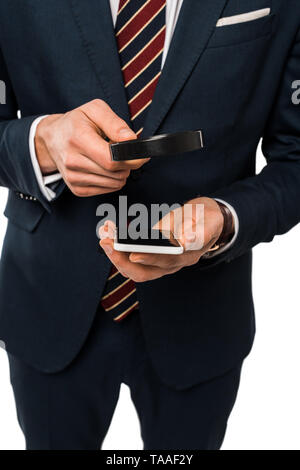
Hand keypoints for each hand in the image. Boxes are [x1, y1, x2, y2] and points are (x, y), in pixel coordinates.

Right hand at [34, 99, 148, 196]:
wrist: (52, 139)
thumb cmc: (76, 122)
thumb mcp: (95, 110)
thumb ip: (115, 123)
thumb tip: (131, 140)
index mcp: (78, 139)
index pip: (112, 159)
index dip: (132, 159)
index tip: (141, 154)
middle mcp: (72, 161)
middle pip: (115, 173)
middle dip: (127, 163)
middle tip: (122, 151)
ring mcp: (73, 178)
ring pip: (114, 183)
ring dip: (120, 172)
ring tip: (110, 157)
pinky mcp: (77, 189)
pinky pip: (108, 189)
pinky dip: (112, 180)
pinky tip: (104, 167)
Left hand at [99, 197, 224, 281]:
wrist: (207, 219)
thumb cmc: (207, 219)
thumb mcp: (210, 221)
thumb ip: (201, 232)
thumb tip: (186, 241)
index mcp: (186, 257)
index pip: (165, 262)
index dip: (149, 259)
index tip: (133, 254)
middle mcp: (171, 264)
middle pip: (142, 272)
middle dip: (121, 259)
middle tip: (106, 241)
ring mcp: (159, 262)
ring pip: (133, 268)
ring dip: (115, 254)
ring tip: (104, 234)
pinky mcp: (150, 255)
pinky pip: (130, 257)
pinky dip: (117, 247)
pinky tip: (109, 231)